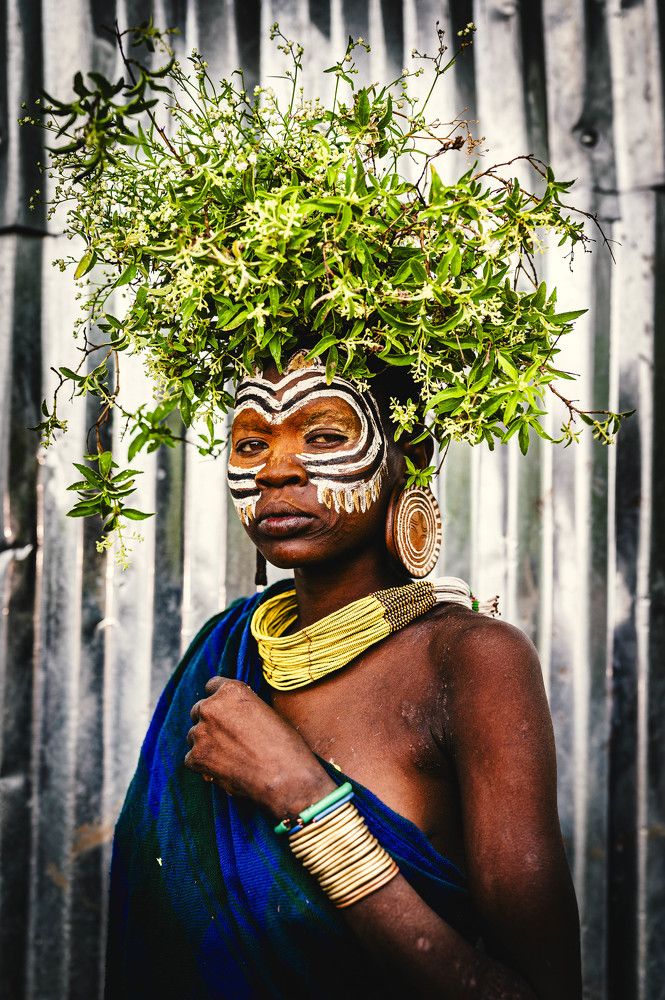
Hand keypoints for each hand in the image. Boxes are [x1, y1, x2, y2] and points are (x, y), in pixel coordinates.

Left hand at [184, 676, 335, 818]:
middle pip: (199, 710)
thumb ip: (242, 708)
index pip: (212, 686)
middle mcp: (211, 706)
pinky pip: (192, 758)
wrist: (285, 777)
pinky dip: (204, 765)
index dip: (219, 700)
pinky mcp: (195, 757)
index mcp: (231, 690)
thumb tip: (230, 717)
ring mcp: (200, 732)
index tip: (224, 712)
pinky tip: (224, 770)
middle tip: (227, 738)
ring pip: (194, 735)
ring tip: (229, 757)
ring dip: (206, 744)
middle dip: (209, 722)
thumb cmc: (284, 745)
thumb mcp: (266, 712)